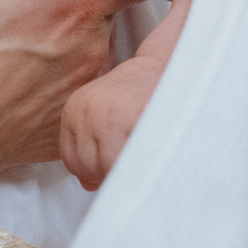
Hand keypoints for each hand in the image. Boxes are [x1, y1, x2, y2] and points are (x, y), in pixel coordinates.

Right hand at [0, 0, 121, 221]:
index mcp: (76, 0)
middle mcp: (94, 46)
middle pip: (112, 1)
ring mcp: (83, 91)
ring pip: (97, 46)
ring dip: (76, 33)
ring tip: (33, 27)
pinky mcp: (66, 128)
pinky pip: (76, 90)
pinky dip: (60, 78)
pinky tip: (26, 70)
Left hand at [59, 53, 160, 191]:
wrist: (175, 63)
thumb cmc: (143, 93)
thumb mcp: (107, 113)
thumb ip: (93, 147)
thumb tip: (88, 184)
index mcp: (75, 109)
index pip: (72, 161)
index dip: (94, 171)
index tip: (116, 162)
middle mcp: (87, 112)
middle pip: (89, 169)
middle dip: (112, 173)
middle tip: (136, 154)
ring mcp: (110, 117)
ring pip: (111, 169)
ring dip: (130, 169)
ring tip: (147, 148)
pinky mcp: (134, 122)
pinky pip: (133, 162)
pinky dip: (144, 163)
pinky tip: (156, 149)